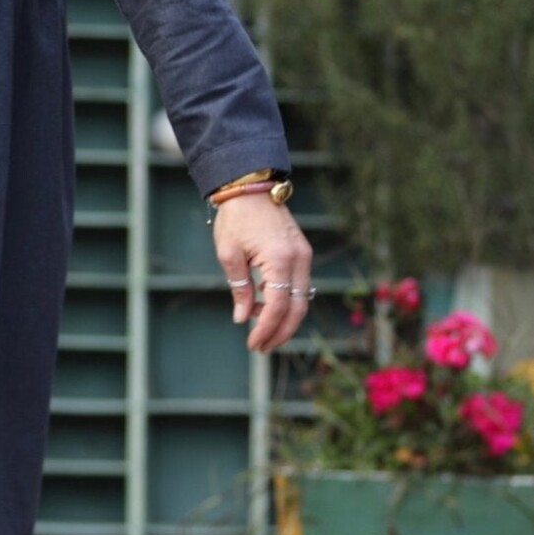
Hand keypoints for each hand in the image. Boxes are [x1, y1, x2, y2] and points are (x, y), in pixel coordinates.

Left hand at [213, 196, 312, 352]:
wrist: (251, 187)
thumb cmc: (236, 218)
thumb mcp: (229, 255)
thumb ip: (240, 289)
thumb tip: (244, 318)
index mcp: (280, 259)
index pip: (278, 306)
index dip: (267, 329)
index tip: (253, 343)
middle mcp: (299, 259)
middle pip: (297, 308)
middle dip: (281, 332)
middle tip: (262, 347)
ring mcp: (304, 256)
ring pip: (302, 299)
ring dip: (285, 319)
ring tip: (263, 332)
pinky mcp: (302, 252)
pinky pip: (299, 285)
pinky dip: (287, 301)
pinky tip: (266, 308)